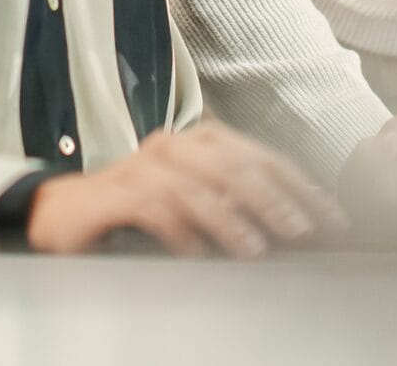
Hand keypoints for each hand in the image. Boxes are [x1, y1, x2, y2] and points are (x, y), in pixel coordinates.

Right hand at [26, 123, 344, 257]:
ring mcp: (142, 167)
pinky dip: (180, 230)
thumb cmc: (141, 212)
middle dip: (274, 201)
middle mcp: (175, 146)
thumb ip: (240, 206)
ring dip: (231, 220)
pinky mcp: (114, 193)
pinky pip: (153, 206)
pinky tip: (198, 254)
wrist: (66, 214)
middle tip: (302, 232)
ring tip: (256, 249)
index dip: (299, 187)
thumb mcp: (198, 204)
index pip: (261, 158)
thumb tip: (300, 224)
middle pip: (234, 167)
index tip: (330, 218)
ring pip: (196, 186)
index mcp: (201, 142)